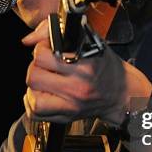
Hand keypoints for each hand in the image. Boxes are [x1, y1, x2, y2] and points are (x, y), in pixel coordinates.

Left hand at [21, 19, 151, 124]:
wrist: (123, 94)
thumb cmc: (106, 66)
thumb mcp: (89, 41)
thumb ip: (57, 34)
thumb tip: (28, 40)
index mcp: (86, 64)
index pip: (45, 54)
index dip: (42, 47)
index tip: (48, 47)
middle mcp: (78, 86)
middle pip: (34, 75)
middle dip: (36, 65)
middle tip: (45, 63)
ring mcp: (72, 104)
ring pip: (32, 94)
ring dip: (34, 84)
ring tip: (44, 78)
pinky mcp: (66, 117)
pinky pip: (35, 112)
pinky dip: (32, 101)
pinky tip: (42, 93)